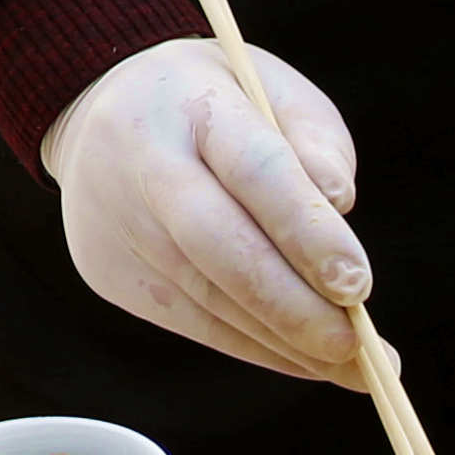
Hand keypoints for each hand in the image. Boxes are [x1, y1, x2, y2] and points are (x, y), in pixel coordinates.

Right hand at [40, 36, 369, 382]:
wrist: (96, 109)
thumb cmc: (212, 101)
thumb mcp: (273, 88)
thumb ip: (317, 142)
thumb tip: (338, 206)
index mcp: (190, 102)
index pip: (254, 169)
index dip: (307, 231)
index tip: (358, 286)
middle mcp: (143, 163)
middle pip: (217, 246)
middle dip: (290, 305)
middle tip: (353, 346)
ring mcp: (117, 222)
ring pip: (205, 297)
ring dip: (281, 340)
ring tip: (350, 366)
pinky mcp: (109, 271)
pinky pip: (190, 321)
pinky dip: (252, 346)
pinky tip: (301, 359)